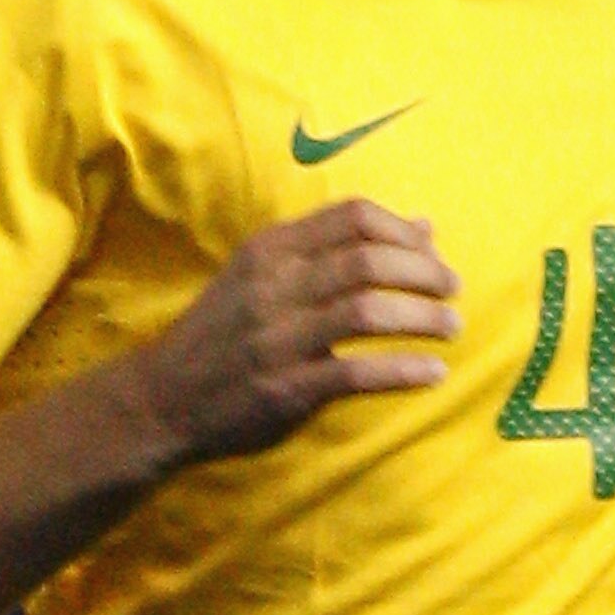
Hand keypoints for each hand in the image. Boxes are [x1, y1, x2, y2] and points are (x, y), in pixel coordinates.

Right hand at [136, 200, 462, 466]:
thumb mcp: (265, 276)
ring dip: (422, 318)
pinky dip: (404, 371)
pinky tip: (433, 373)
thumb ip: (338, 250)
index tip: (432, 252)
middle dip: (424, 273)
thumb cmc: (224, 333)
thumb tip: (424, 227)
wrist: (162, 398)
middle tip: (452, 290)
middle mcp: (273, 287)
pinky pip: (357, 373)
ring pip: (368, 312)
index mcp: (270, 250)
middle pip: (368, 261)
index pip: (352, 217)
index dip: (404, 231)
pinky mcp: (285, 389)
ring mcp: (277, 339)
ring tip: (452, 327)